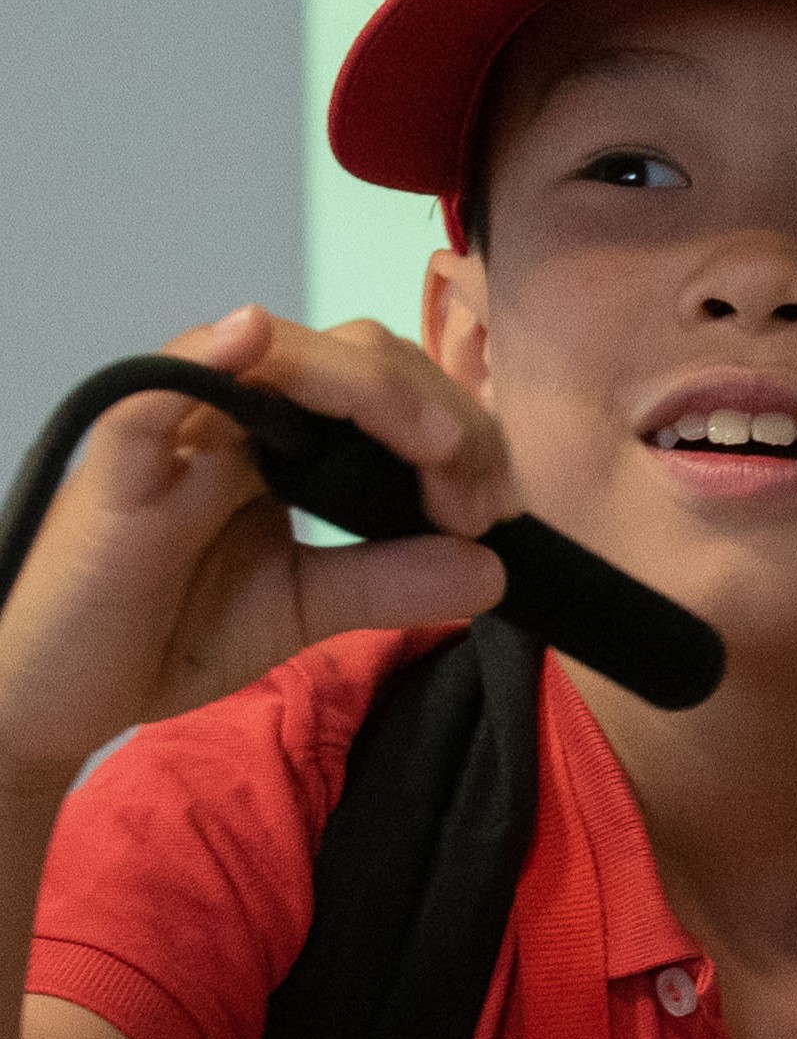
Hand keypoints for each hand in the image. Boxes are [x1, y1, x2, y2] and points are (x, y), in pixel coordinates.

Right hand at [0, 308, 505, 797]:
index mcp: (285, 438)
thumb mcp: (302, 609)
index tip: (499, 512)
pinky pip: (157, 394)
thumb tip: (495, 570)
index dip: (463, 432)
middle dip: (445, 421)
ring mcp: (179, 432)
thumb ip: (391, 582)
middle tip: (479, 508)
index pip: (392, 389)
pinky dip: (206, 360)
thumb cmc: (165, 633)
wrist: (56, 700)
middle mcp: (238, 416)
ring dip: (377, 394)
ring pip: (286, 361)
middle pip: (359, 361)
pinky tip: (251, 338)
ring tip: (438, 450)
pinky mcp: (118, 468)